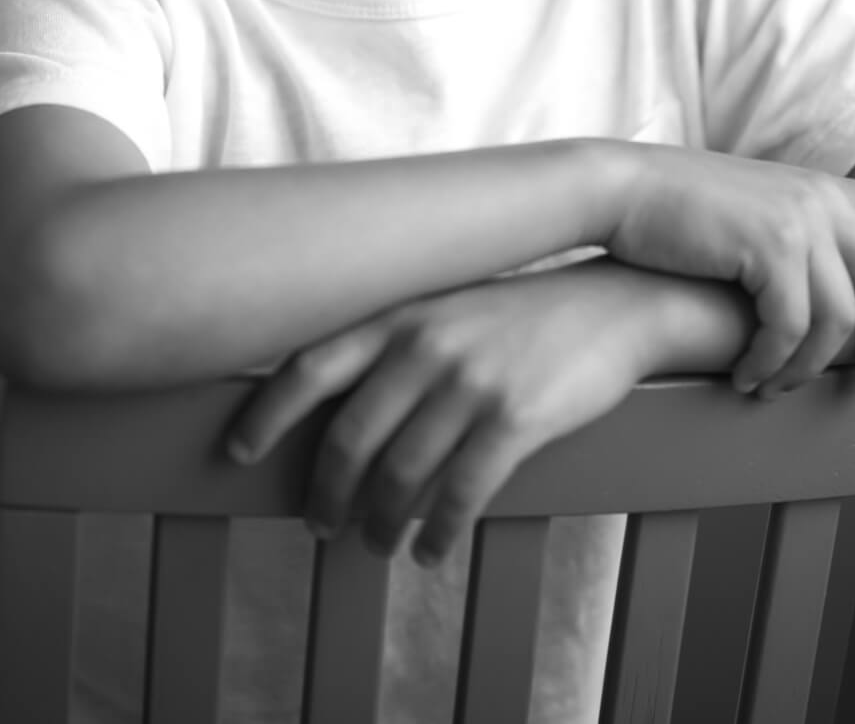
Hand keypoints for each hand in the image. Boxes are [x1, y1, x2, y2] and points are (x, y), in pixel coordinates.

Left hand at [221, 267, 657, 567]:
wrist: (617, 302)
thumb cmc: (525, 310)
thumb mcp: (449, 302)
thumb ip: (395, 336)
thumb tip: (338, 399)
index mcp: (401, 313)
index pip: (310, 365)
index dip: (266, 413)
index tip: (237, 450)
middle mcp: (426, 345)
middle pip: (349, 437)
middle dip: (325, 493)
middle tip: (319, 524)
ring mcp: (470, 382)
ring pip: (400, 474)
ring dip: (379, 522)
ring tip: (375, 545)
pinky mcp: (515, 418)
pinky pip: (461, 494)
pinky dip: (437, 533)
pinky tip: (431, 551)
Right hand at [603, 144, 854, 400]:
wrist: (620, 188)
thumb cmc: (675, 210)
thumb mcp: (751, 210)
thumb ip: (795, 237)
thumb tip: (819, 294)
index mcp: (825, 188)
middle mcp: (824, 199)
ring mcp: (800, 221)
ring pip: (843, 321)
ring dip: (810, 369)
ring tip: (773, 387)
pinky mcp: (768, 247)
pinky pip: (792, 330)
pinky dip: (771, 365)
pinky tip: (746, 377)